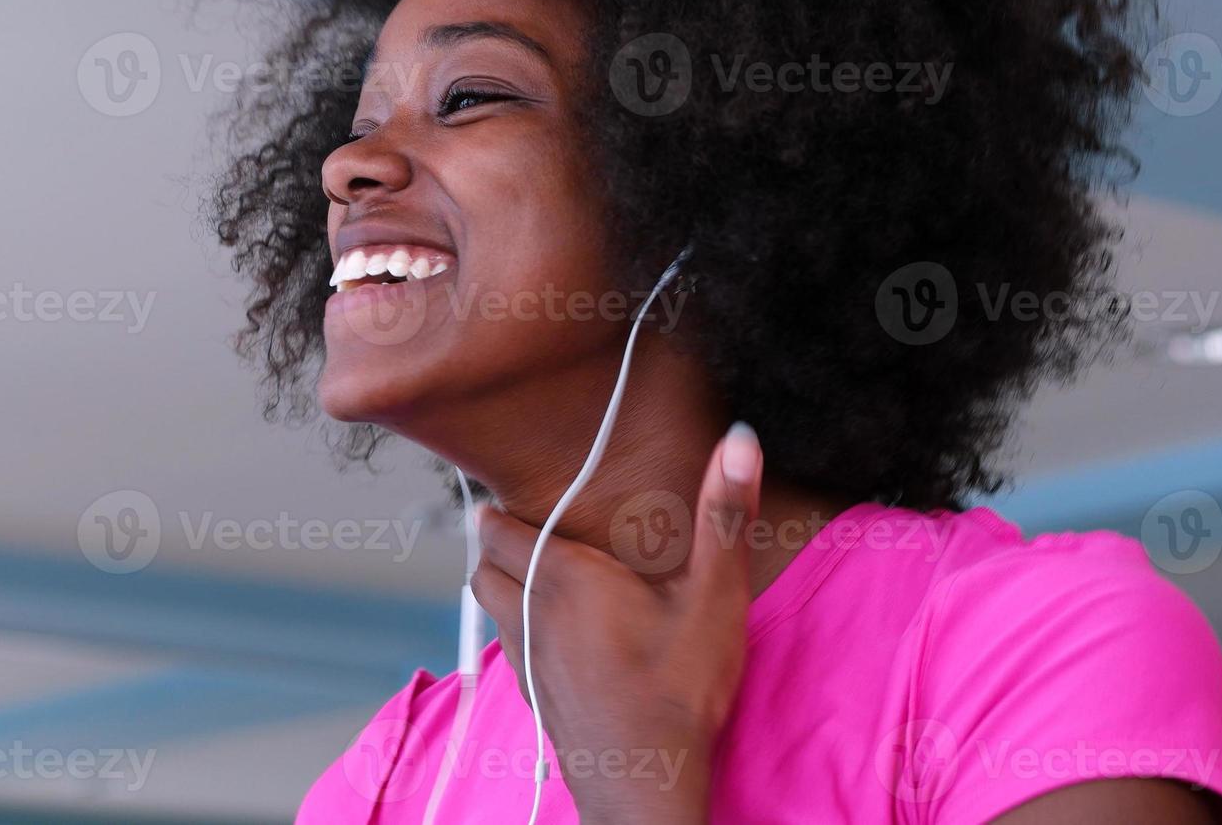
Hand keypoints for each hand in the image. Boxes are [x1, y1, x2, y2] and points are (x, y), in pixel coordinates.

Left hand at [469, 424, 762, 824]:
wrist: (645, 780)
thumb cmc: (678, 687)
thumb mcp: (713, 595)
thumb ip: (723, 515)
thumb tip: (739, 440)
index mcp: (563, 578)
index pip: (498, 531)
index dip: (495, 512)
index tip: (502, 497)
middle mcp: (531, 614)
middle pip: (482, 566)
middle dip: (492, 544)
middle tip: (515, 529)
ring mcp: (526, 659)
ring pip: (488, 606)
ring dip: (498, 585)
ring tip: (528, 573)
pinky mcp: (534, 696)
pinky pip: (507, 647)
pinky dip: (514, 627)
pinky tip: (549, 634)